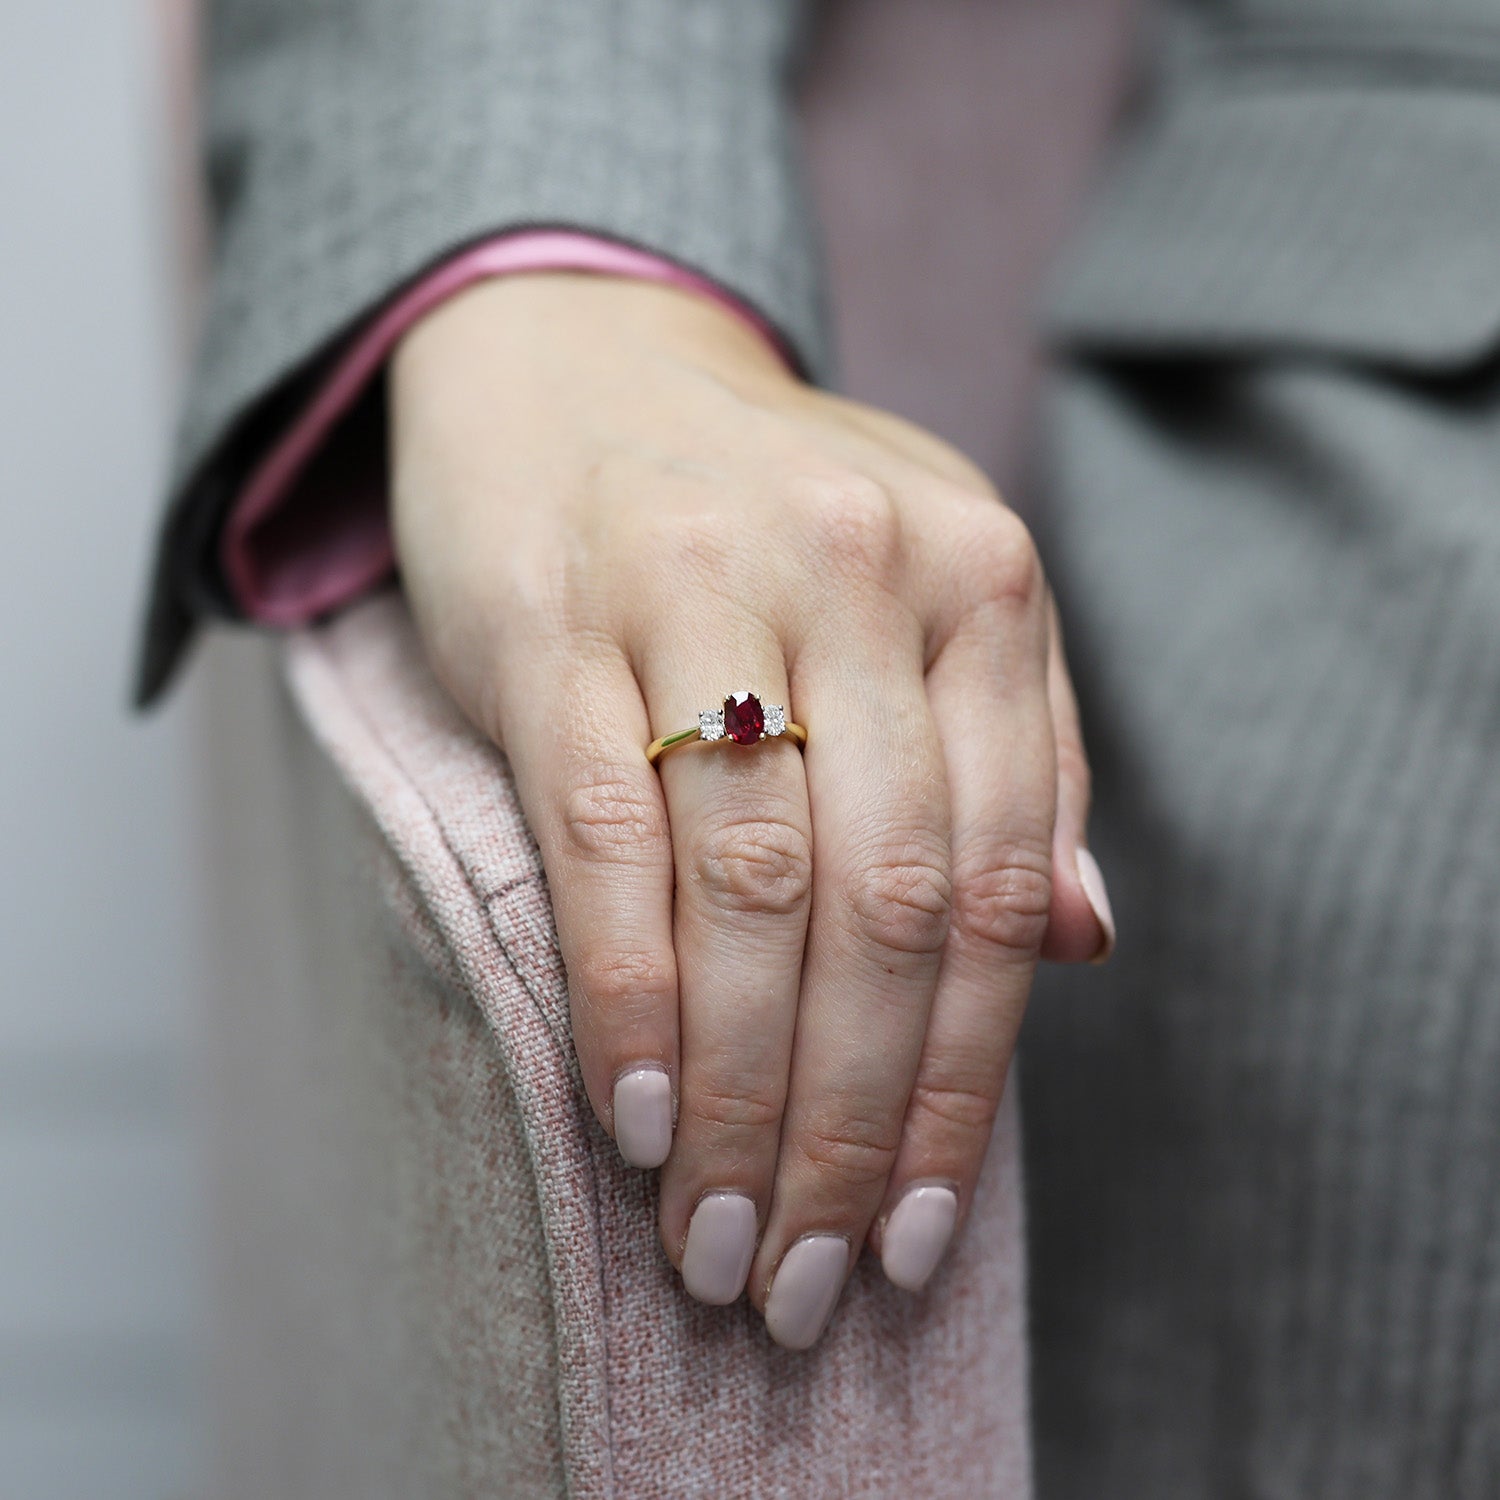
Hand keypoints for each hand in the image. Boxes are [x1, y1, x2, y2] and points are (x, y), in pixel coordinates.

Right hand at [390, 273, 1111, 1348]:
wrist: (580, 367)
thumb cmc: (768, 522)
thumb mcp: (928, 605)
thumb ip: (1018, 760)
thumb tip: (1082, 948)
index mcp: (982, 583)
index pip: (1006, 877)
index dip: (968, 1080)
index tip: (922, 1229)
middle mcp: (862, 573)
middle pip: (891, 902)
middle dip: (856, 1122)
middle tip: (810, 1278)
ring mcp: (703, 583)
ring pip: (756, 885)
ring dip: (748, 1092)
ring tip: (724, 1234)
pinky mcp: (556, 616)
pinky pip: (608, 835)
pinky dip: (629, 994)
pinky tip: (640, 1115)